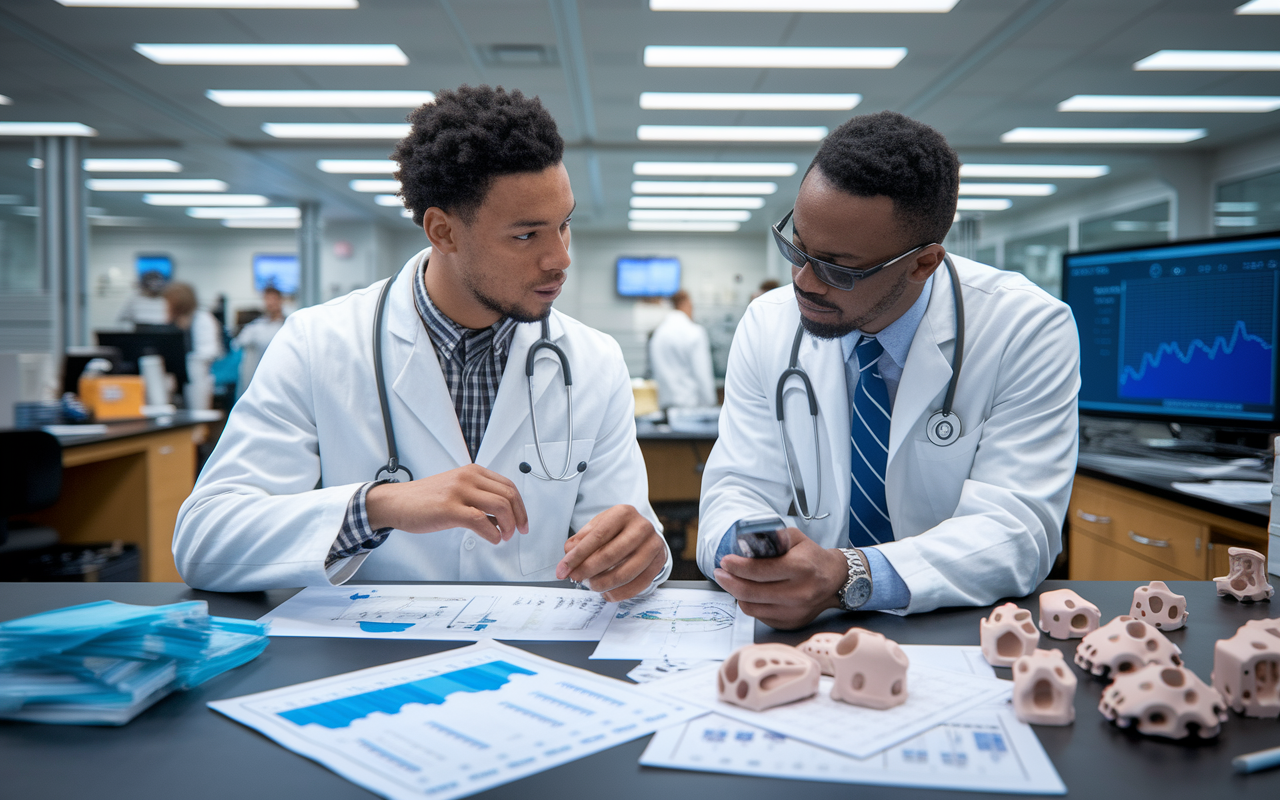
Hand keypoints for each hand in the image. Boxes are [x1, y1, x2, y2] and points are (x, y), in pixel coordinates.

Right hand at [365, 464, 528, 543]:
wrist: (396, 502)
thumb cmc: (425, 499)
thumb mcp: (456, 490)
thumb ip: (478, 498)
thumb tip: (501, 518)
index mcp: (472, 471)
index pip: (509, 486)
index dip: (521, 506)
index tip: (523, 521)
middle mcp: (468, 477)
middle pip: (509, 495)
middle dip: (520, 516)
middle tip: (519, 531)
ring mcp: (459, 491)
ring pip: (500, 506)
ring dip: (509, 526)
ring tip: (504, 536)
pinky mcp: (449, 508)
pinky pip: (481, 521)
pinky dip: (492, 534)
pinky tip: (492, 539)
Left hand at [556, 505, 666, 601]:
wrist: (644, 533)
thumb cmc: (617, 531)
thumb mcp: (597, 527)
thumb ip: (581, 540)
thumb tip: (569, 554)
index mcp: (623, 513)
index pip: (597, 536)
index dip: (578, 555)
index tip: (563, 569)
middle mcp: (642, 526)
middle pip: (611, 554)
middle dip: (588, 570)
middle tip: (575, 578)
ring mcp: (653, 545)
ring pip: (625, 572)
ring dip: (603, 583)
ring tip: (591, 585)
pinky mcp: (660, 561)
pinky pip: (639, 584)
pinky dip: (620, 593)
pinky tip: (607, 593)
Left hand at [713, 528, 848, 629]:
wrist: (835, 579)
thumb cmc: (812, 557)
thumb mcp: (795, 538)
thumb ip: (771, 538)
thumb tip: (745, 542)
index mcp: (799, 568)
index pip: (759, 571)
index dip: (737, 567)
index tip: (725, 561)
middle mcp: (798, 593)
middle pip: (751, 592)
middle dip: (729, 582)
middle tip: (720, 573)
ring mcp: (794, 611)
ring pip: (751, 608)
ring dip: (736, 594)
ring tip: (731, 582)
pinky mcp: (790, 622)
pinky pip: (760, 616)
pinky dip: (750, 604)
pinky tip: (748, 593)